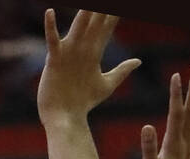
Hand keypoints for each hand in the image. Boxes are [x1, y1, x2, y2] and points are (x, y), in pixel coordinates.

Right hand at [37, 9, 140, 125]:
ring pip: (77, 27)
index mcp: (94, 53)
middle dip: (100, 9)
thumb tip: (138, 60)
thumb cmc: (84, 102)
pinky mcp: (55, 59)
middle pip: (94, 23)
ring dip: (83, 13)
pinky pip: (52, 40)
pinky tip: (50, 11)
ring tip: (89, 1)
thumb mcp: (107, 85)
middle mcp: (82, 48)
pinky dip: (50, 27)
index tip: (121, 5)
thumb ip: (121, 71)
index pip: (106, 29)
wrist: (66, 117)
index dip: (113, 16)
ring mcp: (68, 52)